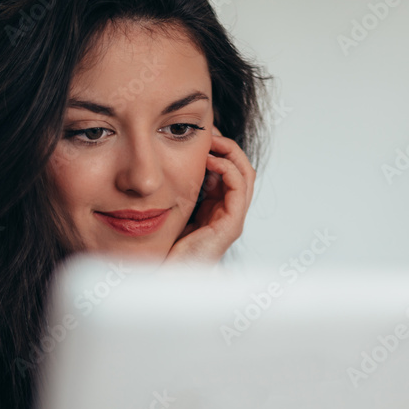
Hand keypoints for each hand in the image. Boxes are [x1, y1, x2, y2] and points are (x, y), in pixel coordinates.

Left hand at [163, 125, 255, 265]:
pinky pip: (239, 187)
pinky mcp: (231, 225)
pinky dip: (228, 168)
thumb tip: (163, 162)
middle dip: (226, 146)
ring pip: (245, 174)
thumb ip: (173, 189)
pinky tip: (210, 159)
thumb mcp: (169, 208)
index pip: (227, 170)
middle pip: (240, 168)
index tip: (200, 135)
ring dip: (230, 151)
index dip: (217, 150)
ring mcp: (232, 219)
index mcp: (215, 208)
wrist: (166, 277)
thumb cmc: (164, 248)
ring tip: (212, 139)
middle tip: (209, 131)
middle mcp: (227, 212)